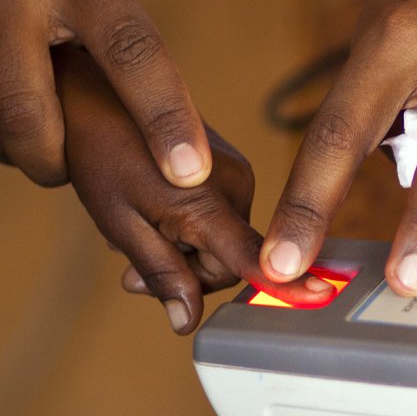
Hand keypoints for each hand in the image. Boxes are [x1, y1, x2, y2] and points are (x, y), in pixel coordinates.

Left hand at [56, 47, 331, 333]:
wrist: (97, 95)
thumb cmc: (101, 153)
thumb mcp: (120, 223)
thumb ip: (161, 273)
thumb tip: (187, 321)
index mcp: (207, 200)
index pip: (252, 255)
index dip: (284, 283)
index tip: (319, 297)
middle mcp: (236, 184)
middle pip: (228, 263)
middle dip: (185, 274)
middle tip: (134, 273)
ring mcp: (238, 173)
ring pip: (222, 244)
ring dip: (182, 253)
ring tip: (135, 235)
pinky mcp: (232, 167)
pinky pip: (220, 221)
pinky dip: (188, 230)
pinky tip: (153, 214)